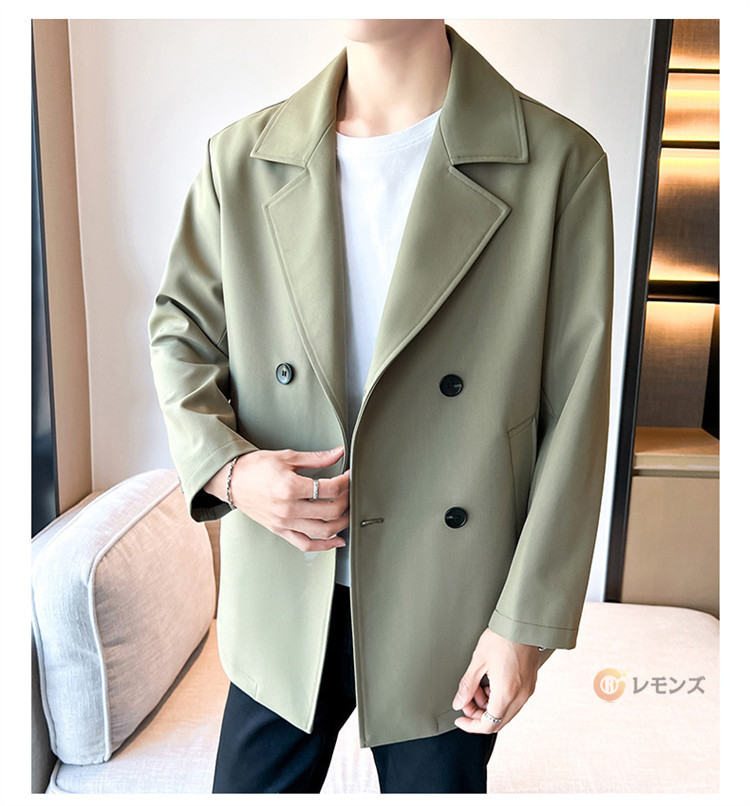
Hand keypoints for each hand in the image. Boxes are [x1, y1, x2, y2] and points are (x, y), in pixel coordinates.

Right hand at [205, 446, 349, 552]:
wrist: (232, 481)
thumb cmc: (255, 467)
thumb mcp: (287, 457)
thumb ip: (316, 458)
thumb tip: (338, 453)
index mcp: (290, 487)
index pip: (329, 489)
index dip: (345, 482)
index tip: (348, 476)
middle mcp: (288, 508)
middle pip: (330, 511)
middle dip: (346, 501)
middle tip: (348, 491)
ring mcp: (284, 523)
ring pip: (323, 531)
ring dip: (341, 524)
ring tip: (347, 513)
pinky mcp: (280, 531)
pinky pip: (306, 545)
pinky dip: (324, 546)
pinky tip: (337, 540)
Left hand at [452, 628, 541, 733]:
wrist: (521, 624)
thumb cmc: (501, 638)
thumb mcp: (478, 661)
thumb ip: (467, 686)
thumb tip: (459, 702)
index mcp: (506, 694)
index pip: (488, 725)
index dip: (471, 726)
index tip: (460, 719)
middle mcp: (520, 697)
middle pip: (497, 722)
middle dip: (478, 715)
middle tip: (466, 701)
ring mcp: (527, 691)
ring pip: (505, 712)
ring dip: (488, 706)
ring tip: (477, 686)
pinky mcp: (530, 684)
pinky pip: (513, 701)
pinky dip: (499, 698)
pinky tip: (490, 683)